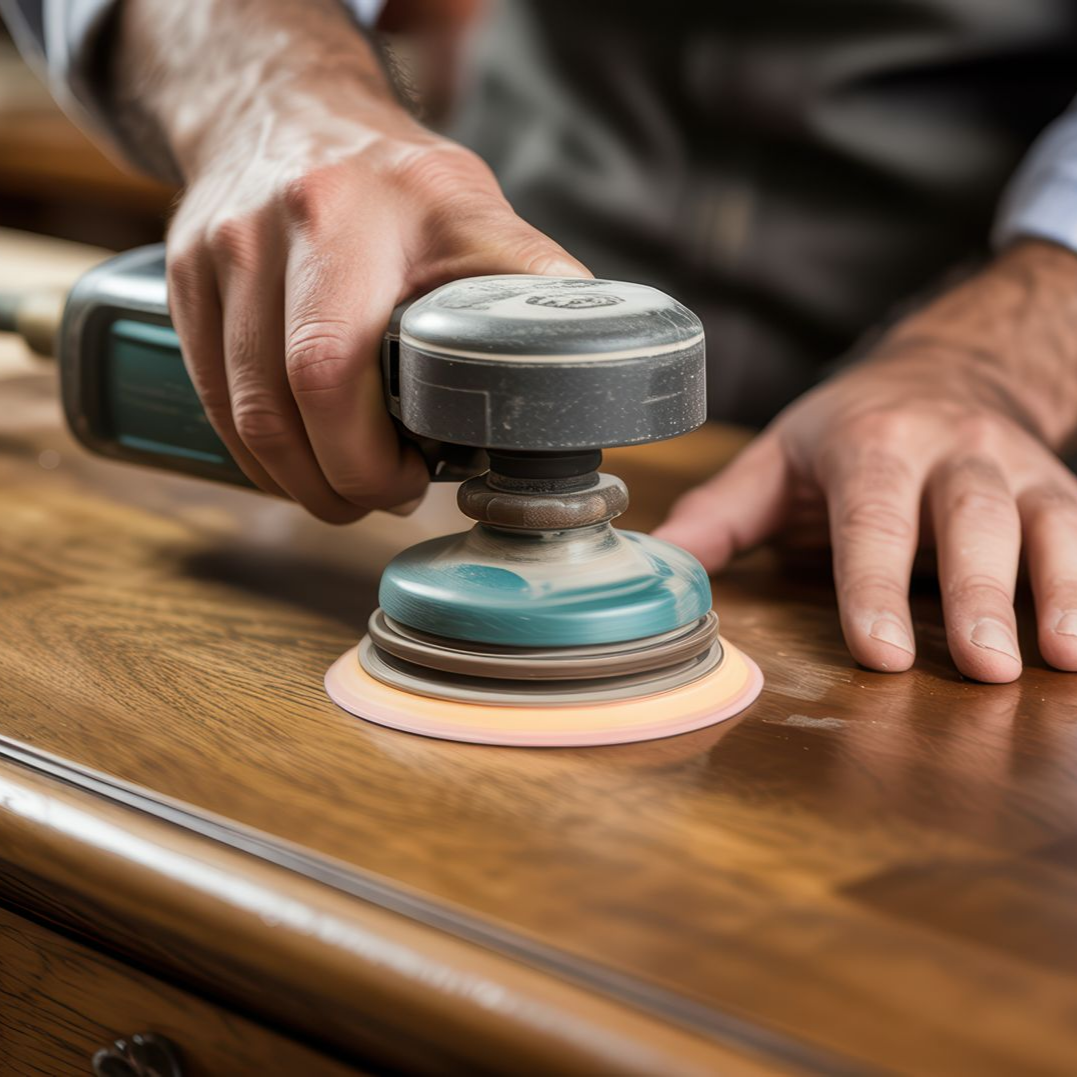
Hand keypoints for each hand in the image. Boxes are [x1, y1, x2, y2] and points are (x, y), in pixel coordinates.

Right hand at [119, 0, 585, 522]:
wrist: (291, 112)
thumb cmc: (402, 187)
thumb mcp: (482, 217)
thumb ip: (533, 292)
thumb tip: (588, 381)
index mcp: (369, 211)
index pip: (339, 366)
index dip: (373, 456)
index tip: (419, 478)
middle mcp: (285, 224)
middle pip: (289, 401)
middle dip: (342, 481)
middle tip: (388, 496)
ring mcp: (222, 250)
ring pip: (246, 415)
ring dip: (299, 481)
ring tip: (349, 489)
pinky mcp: (185, 278)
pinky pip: (213, 400)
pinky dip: (258, 456)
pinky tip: (300, 464)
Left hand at [655, 242, 1076, 681]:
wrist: (945, 371)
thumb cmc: (849, 429)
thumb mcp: (777, 459)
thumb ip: (722, 514)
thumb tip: (663, 564)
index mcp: (871, 444)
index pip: (872, 516)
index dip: (873, 584)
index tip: (879, 650)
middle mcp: (952, 449)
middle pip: (970, 518)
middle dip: (978, 592)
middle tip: (983, 667)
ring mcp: (1015, 467)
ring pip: (1048, 521)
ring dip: (1062, 588)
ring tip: (1063, 656)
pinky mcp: (1060, 486)